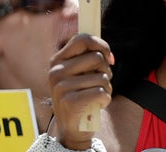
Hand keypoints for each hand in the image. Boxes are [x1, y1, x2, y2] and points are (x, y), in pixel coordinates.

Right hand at [48, 34, 113, 149]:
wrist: (72, 127)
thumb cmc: (81, 95)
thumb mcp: (80, 74)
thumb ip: (89, 59)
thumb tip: (109, 55)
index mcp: (57, 61)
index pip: (82, 39)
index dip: (101, 44)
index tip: (109, 57)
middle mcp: (56, 72)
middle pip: (97, 57)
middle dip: (106, 70)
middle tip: (99, 82)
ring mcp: (61, 87)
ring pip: (103, 76)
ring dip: (107, 87)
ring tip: (95, 96)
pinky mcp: (70, 102)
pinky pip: (102, 91)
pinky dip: (106, 99)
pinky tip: (96, 105)